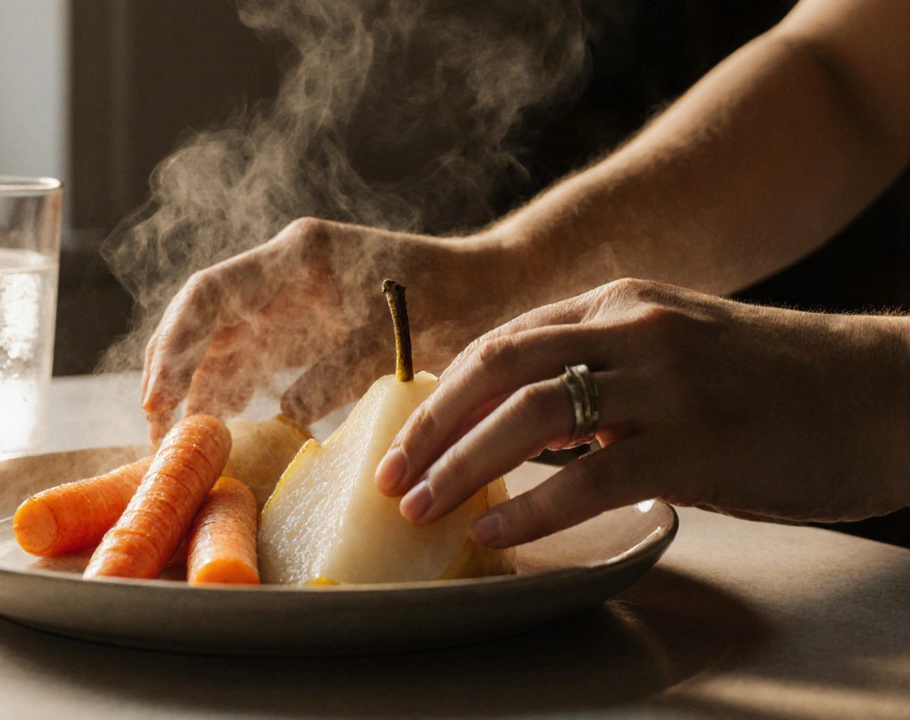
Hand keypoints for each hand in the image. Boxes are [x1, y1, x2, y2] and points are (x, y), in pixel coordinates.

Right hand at [141, 217, 522, 443]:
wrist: (485, 290)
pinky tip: (220, 426)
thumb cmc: (445, 301)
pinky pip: (251, 359)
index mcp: (297, 257)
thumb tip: (284, 416)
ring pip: (220, 343)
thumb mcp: (390, 339)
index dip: (175, 346)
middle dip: (172, 372)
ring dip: (197, 388)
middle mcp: (280, 272)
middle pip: (202, 320)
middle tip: (157, 432)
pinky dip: (232, 392)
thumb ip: (335, 373)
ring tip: (179, 442)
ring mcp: (288, 299)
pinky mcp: (301, 327)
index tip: (158, 398)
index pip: (210, 295)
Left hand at [374, 279, 909, 546]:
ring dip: (460, 467)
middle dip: (429, 426)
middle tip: (388, 474)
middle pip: (495, 369)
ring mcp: (665, 381)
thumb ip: (601, 370)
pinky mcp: (698, 441)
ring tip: (421, 508)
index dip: (441, 391)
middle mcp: (631, 328)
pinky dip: (530, 510)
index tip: (403, 434)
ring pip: (528, 418)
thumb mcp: (675, 348)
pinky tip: (494, 534)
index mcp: (619, 304)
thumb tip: (522, 424)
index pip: (502, 342)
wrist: (883, 391)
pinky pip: (589, 477)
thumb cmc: (774, 380)